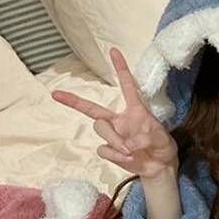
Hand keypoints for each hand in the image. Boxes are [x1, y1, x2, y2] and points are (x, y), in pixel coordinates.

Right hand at [51, 47, 177, 179]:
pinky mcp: (109, 150)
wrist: (160, 168)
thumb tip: (130, 143)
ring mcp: (112, 134)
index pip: (127, 86)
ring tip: (129, 151)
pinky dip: (115, 155)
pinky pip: (103, 149)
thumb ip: (147, 137)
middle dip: (73, 100)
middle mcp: (120, 120)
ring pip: (100, 129)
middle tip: (56, 94)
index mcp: (136, 110)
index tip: (113, 50)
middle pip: (92, 108)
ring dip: (114, 140)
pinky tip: (128, 158)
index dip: (120, 68)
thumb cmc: (162, 148)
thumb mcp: (162, 140)